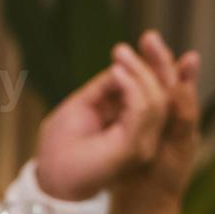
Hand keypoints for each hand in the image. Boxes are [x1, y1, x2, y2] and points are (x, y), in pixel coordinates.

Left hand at [32, 33, 189, 201]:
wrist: (48, 176)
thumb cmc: (61, 143)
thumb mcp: (85, 105)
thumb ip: (107, 88)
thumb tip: (123, 65)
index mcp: (135, 126)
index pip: (157, 93)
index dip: (158, 66)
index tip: (149, 38)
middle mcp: (145, 137)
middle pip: (165, 95)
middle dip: (159, 63)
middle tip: (149, 37)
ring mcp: (142, 145)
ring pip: (157, 101)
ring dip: (140, 73)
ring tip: (121, 54)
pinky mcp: (133, 149)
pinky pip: (143, 112)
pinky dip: (132, 88)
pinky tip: (117, 72)